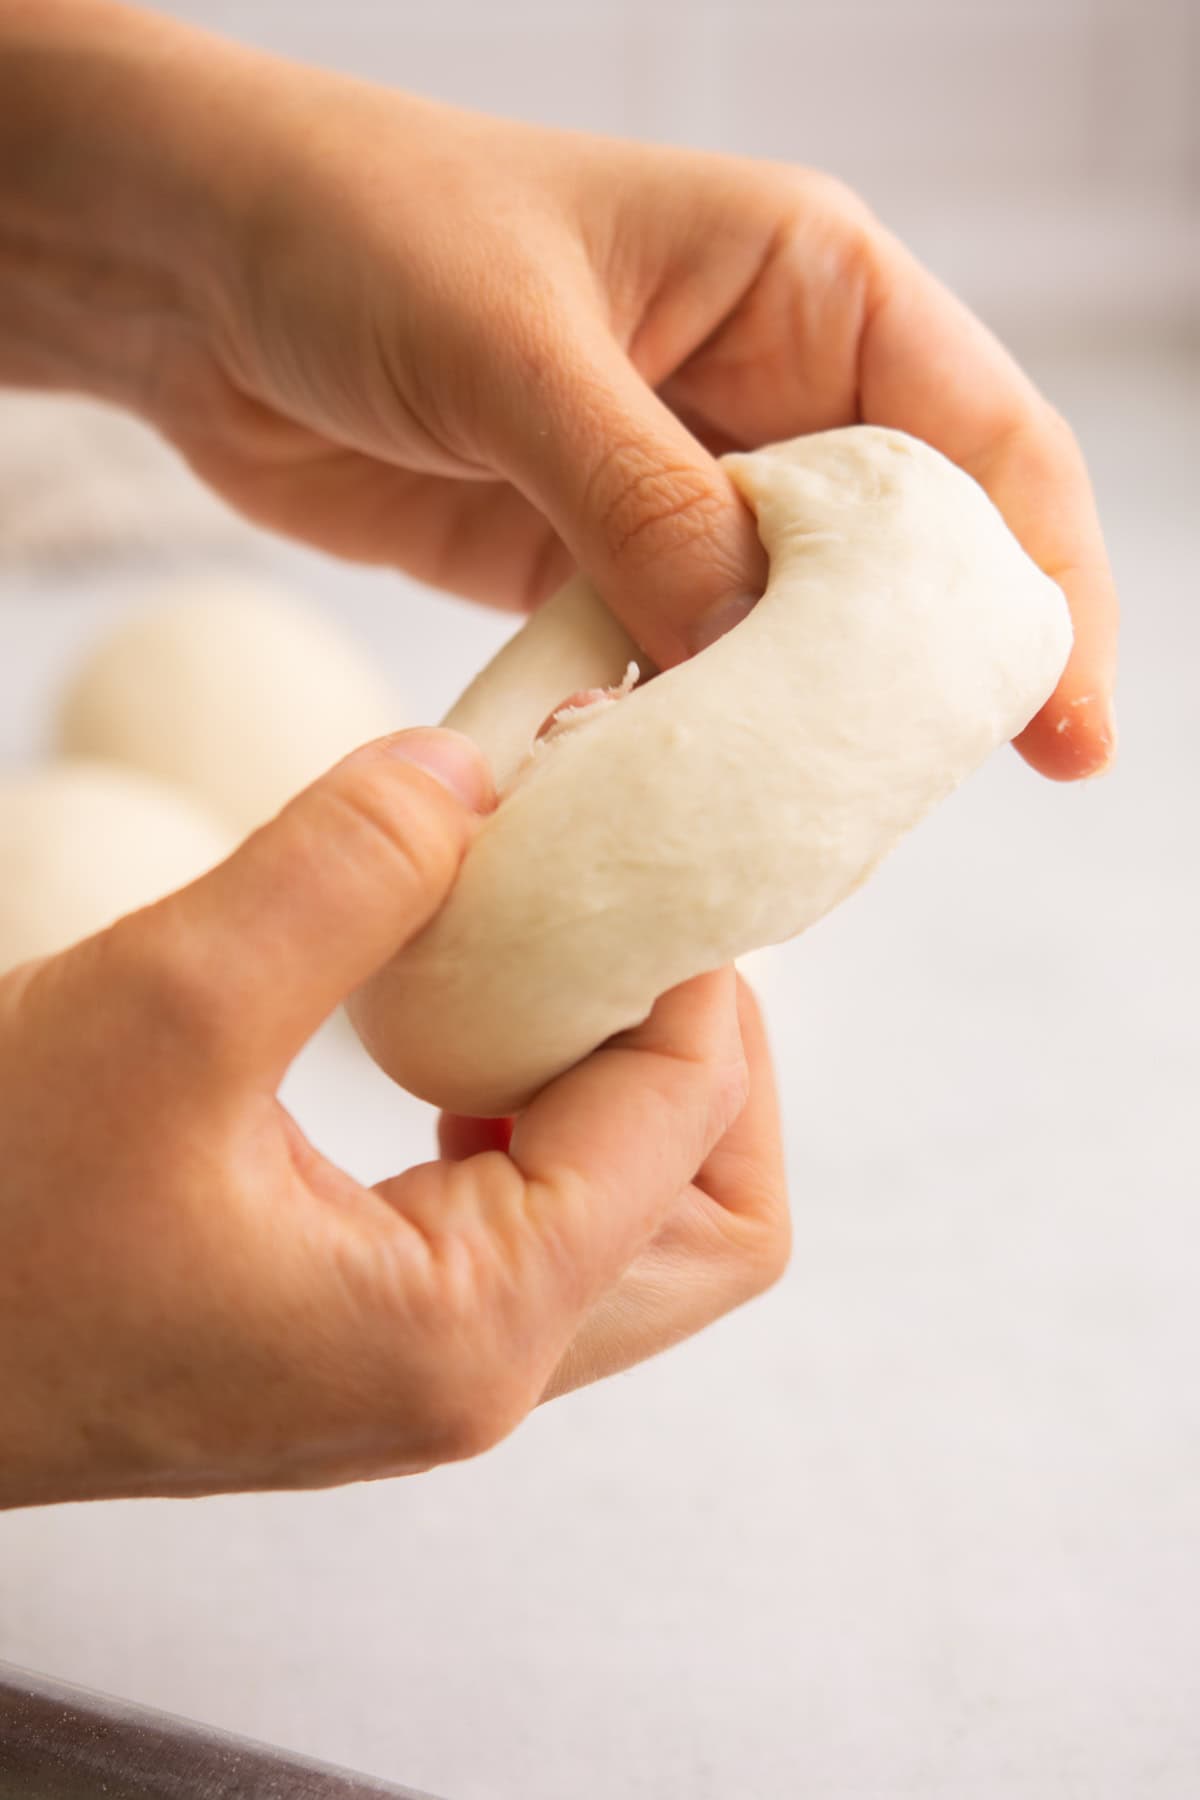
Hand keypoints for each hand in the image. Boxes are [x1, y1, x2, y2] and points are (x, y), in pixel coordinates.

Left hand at [0, 3, 1115, 779]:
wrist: (195, 270)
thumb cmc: (358, 229)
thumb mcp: (516, 350)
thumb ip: (645, 500)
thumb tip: (751, 647)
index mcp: (807, 285)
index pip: (984, 444)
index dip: (1044, 587)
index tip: (1067, 730)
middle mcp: (768, 389)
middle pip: (908, 560)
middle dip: (930, 683)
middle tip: (920, 806)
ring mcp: (681, 487)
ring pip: (792, 634)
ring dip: (796, 730)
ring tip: (808, 835)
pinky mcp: (594, 562)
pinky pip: (675, 665)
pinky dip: (683, 737)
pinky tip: (684, 809)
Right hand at [0, 728, 786, 1508]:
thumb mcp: (161, 1007)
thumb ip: (341, 872)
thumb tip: (475, 771)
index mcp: (465, 1327)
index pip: (689, 1116)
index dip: (683, 947)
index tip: (612, 813)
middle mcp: (478, 1377)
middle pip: (720, 1219)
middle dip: (707, 1044)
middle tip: (616, 910)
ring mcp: (432, 1372)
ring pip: (643, 1231)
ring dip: (626, 1078)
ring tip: (540, 950)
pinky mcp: (378, 1339)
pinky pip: (542, 1229)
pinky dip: (543, 1114)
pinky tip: (453, 1029)